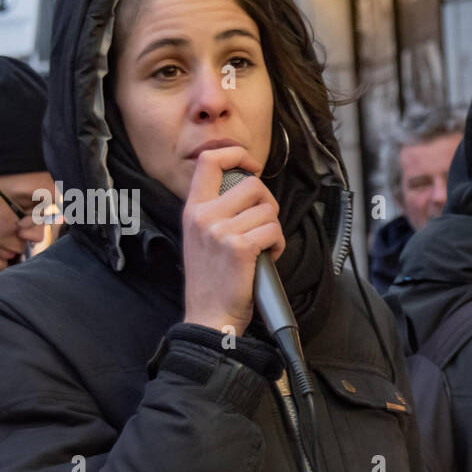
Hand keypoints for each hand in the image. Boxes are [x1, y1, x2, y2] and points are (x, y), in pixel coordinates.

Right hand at [181, 146, 285, 333]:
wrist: (209, 317)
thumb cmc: (211, 280)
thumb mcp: (200, 237)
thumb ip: (216, 211)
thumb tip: (248, 188)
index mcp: (193, 208)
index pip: (209, 160)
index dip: (236, 154)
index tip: (252, 167)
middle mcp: (204, 215)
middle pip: (252, 184)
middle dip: (268, 203)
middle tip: (264, 224)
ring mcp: (221, 231)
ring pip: (268, 209)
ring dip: (274, 228)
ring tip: (263, 246)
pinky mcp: (240, 247)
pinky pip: (274, 230)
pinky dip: (278, 244)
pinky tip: (268, 256)